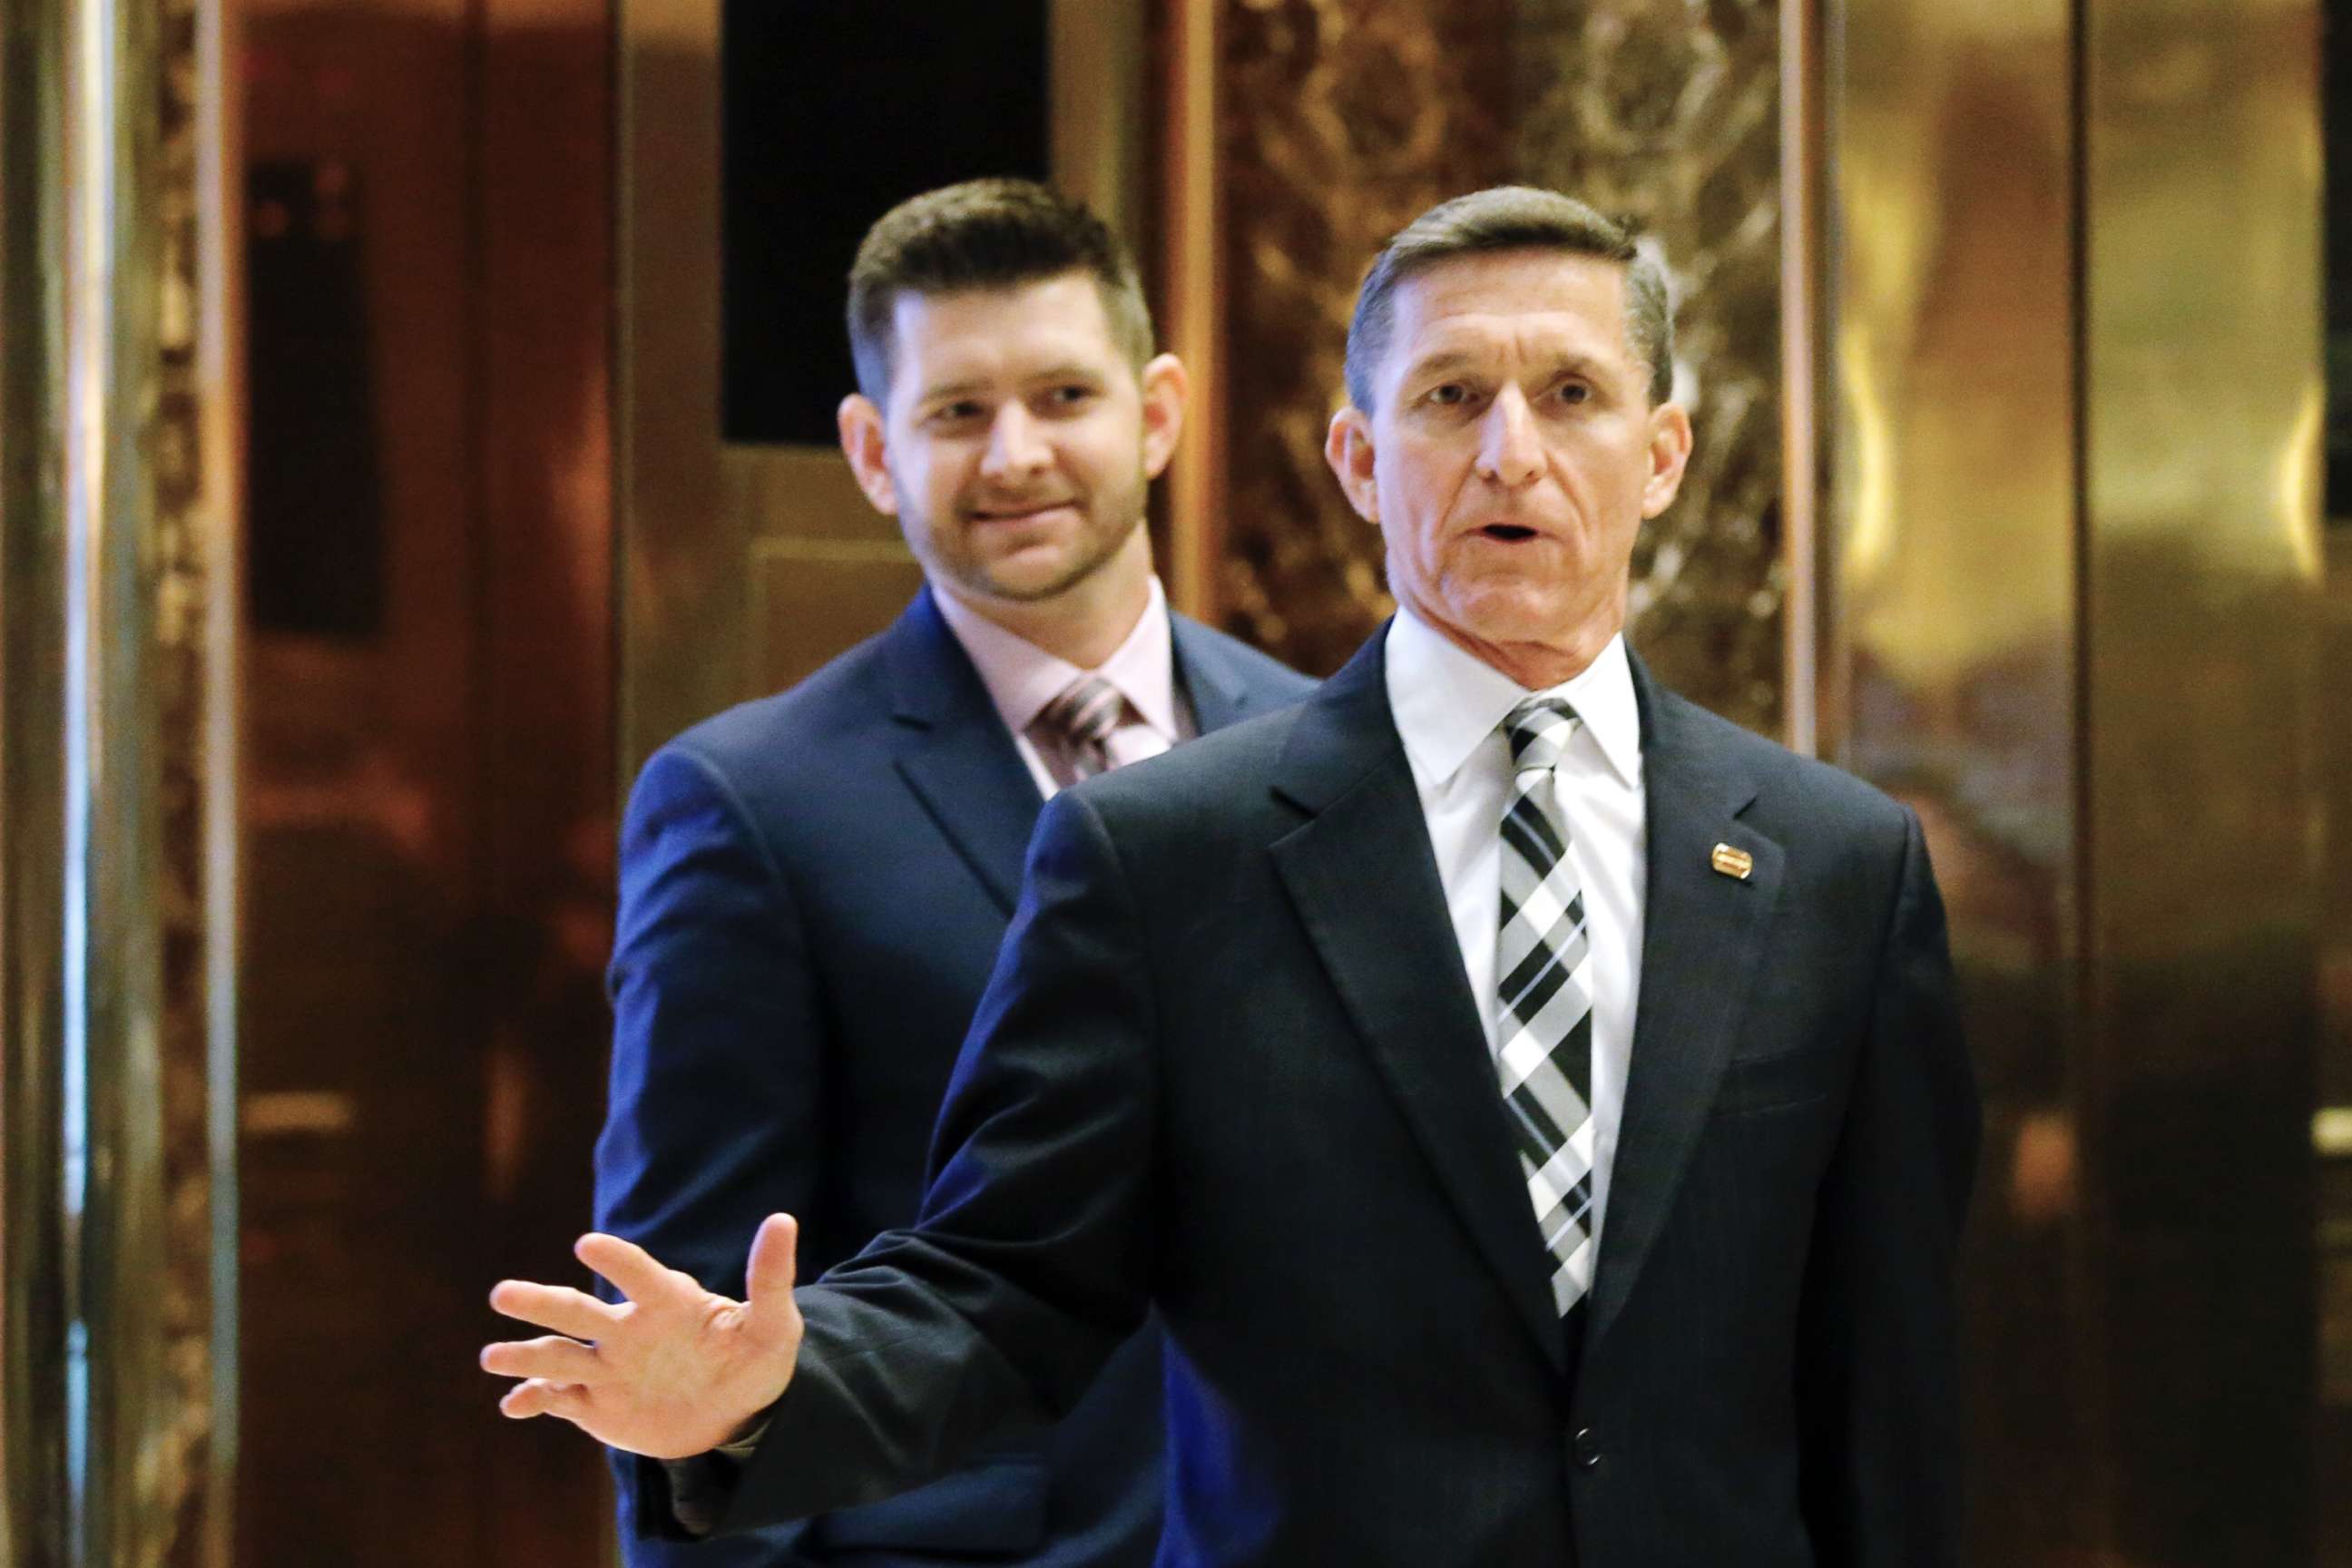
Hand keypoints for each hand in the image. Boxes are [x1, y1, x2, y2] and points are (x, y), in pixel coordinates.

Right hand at [481, 1212, 804, 1458]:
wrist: (735, 1416)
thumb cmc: (754, 1362)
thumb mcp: (773, 1326)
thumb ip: (770, 1278)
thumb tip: (782, 1220)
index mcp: (666, 1303)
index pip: (638, 1275)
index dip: (616, 1260)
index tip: (588, 1245)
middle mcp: (628, 1330)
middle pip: (579, 1312)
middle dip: (540, 1302)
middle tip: (502, 1294)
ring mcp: (608, 1367)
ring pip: (559, 1356)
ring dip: (526, 1355)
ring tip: (492, 1357)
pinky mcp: (596, 1405)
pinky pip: (558, 1401)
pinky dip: (533, 1401)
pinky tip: (513, 1406)